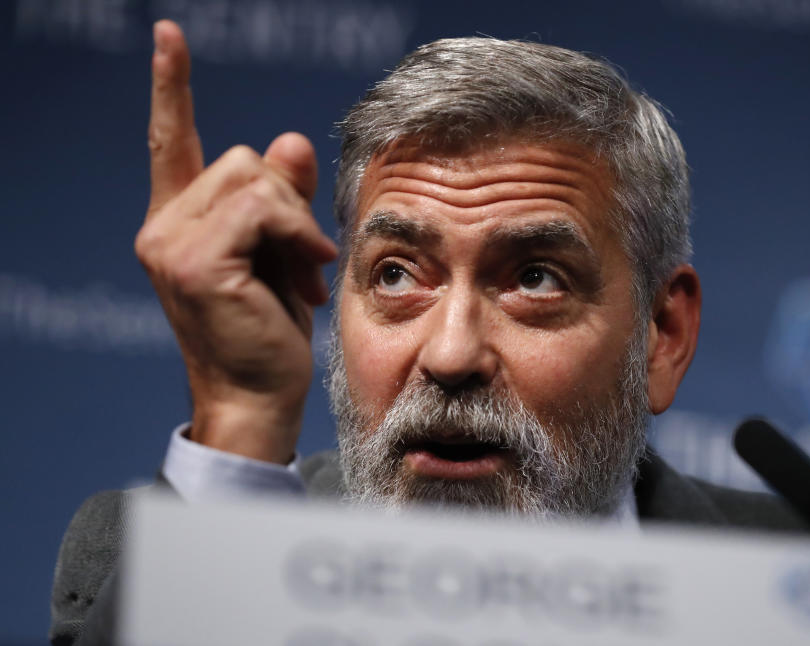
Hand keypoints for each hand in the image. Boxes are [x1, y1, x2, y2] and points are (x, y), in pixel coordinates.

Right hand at [136, 21, 337, 462]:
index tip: (168, 35)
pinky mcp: (194, 260)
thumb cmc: (272, 332)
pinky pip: (263, 209)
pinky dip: (297, 234)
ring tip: (304, 272)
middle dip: (288, 205)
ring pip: (256, 178)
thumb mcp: (284, 254)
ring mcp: (170, 242)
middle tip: (304, 260)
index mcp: (181, 222)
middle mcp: (163, 226)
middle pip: (244, 158)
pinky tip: (307, 272)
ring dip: (297, 222)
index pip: (171, 142)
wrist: (260, 397)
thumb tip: (290, 139)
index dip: (170, 87)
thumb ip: (282, 200)